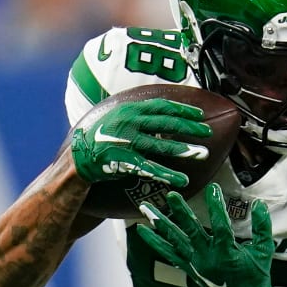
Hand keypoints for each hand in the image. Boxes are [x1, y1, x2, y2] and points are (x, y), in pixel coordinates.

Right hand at [70, 98, 212, 187]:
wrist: (77, 157)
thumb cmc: (100, 137)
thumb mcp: (117, 117)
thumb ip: (138, 114)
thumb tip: (163, 113)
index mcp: (129, 109)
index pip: (162, 106)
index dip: (183, 109)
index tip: (200, 114)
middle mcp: (129, 123)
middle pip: (167, 123)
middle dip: (190, 128)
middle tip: (208, 132)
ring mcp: (126, 142)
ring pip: (162, 146)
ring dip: (185, 150)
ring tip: (204, 153)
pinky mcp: (124, 161)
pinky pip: (150, 168)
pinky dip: (168, 174)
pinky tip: (183, 180)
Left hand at [135, 183, 274, 286]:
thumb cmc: (257, 274)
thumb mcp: (264, 250)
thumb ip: (262, 227)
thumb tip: (259, 205)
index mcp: (227, 253)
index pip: (221, 226)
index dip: (216, 206)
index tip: (213, 188)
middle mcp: (208, 258)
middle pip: (191, 231)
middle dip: (181, 212)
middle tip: (171, 195)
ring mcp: (196, 263)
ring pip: (175, 240)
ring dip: (160, 223)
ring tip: (146, 208)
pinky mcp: (189, 268)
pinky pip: (168, 253)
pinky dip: (155, 242)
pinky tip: (142, 230)